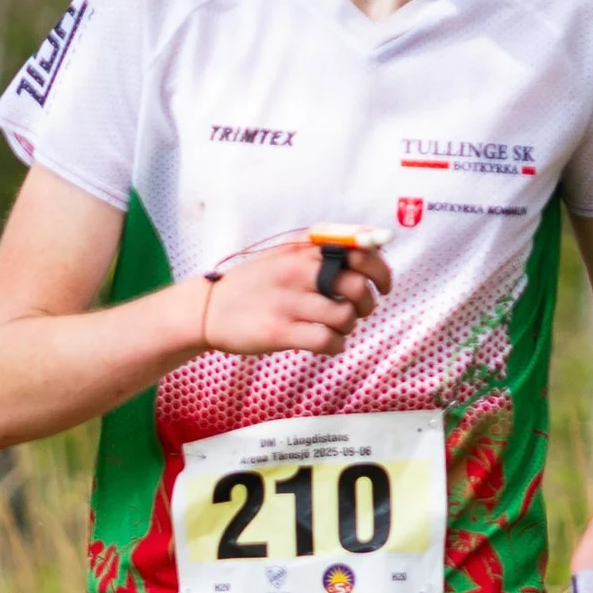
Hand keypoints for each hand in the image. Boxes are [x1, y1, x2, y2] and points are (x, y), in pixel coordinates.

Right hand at [200, 235, 391, 357]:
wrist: (208, 309)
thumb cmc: (255, 283)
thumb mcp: (285, 254)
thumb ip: (322, 249)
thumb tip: (371, 246)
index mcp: (303, 250)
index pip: (361, 251)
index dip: (381, 271)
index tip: (383, 286)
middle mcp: (298, 271)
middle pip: (358, 287)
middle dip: (367, 305)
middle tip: (357, 312)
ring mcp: (288, 301)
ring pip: (345, 317)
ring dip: (348, 328)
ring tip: (333, 328)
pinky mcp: (279, 331)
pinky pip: (328, 341)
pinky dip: (334, 346)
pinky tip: (324, 343)